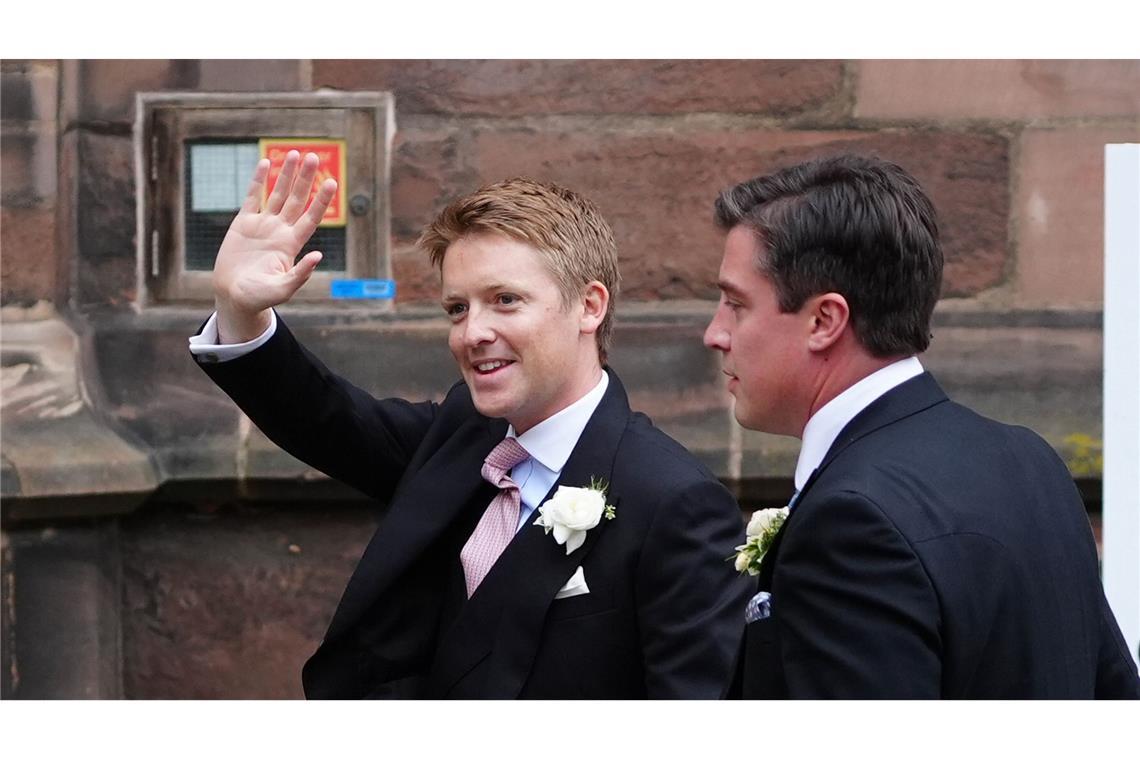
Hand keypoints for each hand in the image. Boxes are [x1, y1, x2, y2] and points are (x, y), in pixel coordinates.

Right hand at [212, 150, 337, 342]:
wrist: (233, 296)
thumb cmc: (259, 297)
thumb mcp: (282, 289)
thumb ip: (300, 274)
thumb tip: (318, 255)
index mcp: (292, 245)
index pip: (311, 217)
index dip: (321, 201)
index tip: (332, 183)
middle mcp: (280, 231)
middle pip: (297, 199)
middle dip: (305, 179)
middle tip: (314, 157)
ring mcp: (262, 225)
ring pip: (278, 194)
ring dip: (286, 174)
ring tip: (295, 153)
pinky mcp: (243, 223)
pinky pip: (253, 197)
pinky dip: (259, 180)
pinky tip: (266, 163)